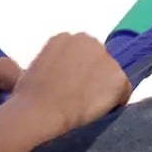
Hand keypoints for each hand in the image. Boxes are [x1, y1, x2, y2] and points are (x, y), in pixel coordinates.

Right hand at [9, 31, 130, 139]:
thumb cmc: (29, 98)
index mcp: (64, 38)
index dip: (77, 73)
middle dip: (93, 77)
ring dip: (104, 90)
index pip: (81, 54)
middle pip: (98, 61)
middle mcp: (87, 41)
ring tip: (87, 109)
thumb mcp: (36, 69)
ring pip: (111, 76)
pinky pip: (123, 92)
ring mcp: (105, 58)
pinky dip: (116, 103)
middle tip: (80, 100)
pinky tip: (98, 112)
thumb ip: (56, 65)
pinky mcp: (118, 77)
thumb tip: (65, 77)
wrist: (38, 112)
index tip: (70, 89)